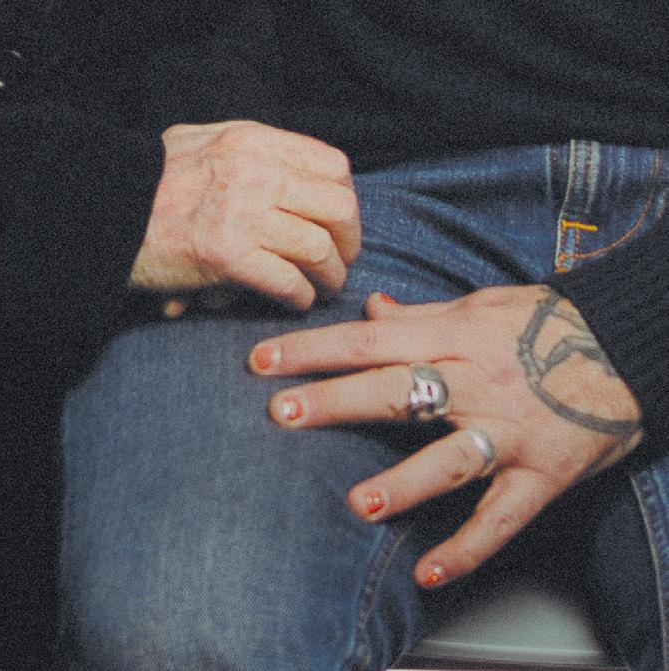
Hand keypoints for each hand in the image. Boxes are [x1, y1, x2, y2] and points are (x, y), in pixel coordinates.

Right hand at [130, 121, 359, 308]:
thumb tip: (297, 177)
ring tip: (324, 287)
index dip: (347, 198)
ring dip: (331, 275)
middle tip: (342, 260)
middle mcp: (253, 172)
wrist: (102, 212)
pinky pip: (288, 280)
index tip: (339, 222)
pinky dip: (301, 296)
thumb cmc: (153, 184)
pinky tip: (297, 301)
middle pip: (338, 207)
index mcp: (252, 141)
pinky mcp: (225, 256)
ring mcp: (240, 214)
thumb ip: (252, 152)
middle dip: (350, 241)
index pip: (333, 165)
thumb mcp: (202, 142)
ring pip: (319, 248)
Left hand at [248, 286, 642, 585]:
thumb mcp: (483, 305)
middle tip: (281, 414)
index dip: (314, 349)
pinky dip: (469, 547)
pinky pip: (502, 516)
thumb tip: (373, 308)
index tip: (263, 360)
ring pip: (450, 458)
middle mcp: (477, 383)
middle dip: (336, 402)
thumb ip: (422, 313)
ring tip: (361, 503)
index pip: (369, 340)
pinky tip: (429, 571)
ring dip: (406, 482)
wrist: (627, 347)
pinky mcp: (541, 473)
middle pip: (397, 392)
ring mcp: (509, 432)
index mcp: (456, 337)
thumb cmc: (547, 323)